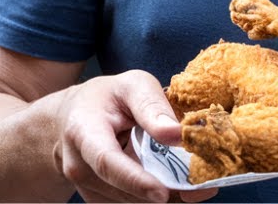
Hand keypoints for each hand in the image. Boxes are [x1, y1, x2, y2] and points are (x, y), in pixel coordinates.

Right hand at [50, 70, 217, 202]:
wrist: (75, 117)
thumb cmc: (107, 98)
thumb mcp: (132, 86)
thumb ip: (152, 106)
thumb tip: (178, 134)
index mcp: (84, 132)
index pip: (106, 162)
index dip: (134, 180)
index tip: (162, 193)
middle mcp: (80, 166)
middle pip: (123, 189)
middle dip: (164, 191)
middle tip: (202, 186)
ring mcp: (87, 186)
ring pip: (131, 202)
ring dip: (164, 195)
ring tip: (193, 180)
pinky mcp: (99, 198)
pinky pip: (132, 203)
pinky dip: (157, 195)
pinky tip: (176, 182)